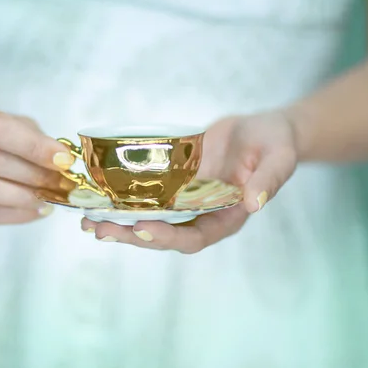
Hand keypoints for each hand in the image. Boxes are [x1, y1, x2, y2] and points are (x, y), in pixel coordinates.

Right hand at [0, 94, 74, 223]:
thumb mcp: (11, 123)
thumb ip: (33, 138)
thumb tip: (62, 161)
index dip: (33, 147)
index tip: (64, 160)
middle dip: (32, 176)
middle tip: (60, 185)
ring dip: (21, 198)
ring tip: (48, 200)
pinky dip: (10, 215)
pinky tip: (33, 212)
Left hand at [81, 112, 297, 252]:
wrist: (261, 131)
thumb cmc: (274, 144)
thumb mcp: (278, 157)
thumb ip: (269, 179)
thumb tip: (254, 202)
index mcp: (226, 217)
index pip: (195, 236)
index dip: (168, 236)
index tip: (141, 228)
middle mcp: (201, 214)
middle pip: (164, 233)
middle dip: (132, 234)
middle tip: (101, 229)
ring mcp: (185, 200)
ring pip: (150, 218)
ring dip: (120, 222)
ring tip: (89, 222)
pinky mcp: (174, 183)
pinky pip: (147, 195)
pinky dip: (124, 199)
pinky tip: (99, 198)